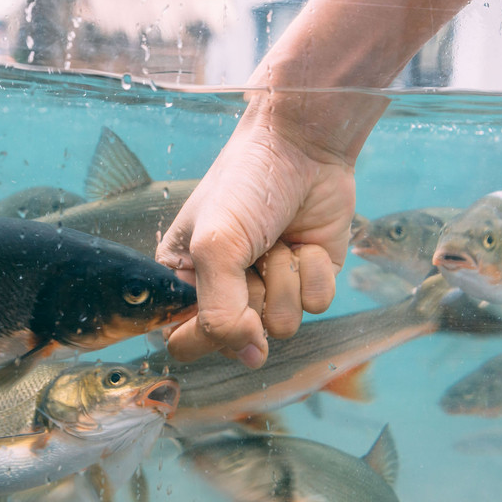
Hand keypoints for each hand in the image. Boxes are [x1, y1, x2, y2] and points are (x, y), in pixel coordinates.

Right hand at [155, 100, 356, 368]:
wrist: (302, 144)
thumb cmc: (245, 185)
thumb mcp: (215, 246)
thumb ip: (219, 312)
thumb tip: (251, 358)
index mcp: (185, 282)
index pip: (184, 342)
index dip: (205, 335)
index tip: (223, 303)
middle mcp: (226, 291)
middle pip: (238, 341)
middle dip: (251, 297)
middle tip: (251, 257)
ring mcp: (269, 288)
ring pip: (282, 326)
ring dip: (285, 279)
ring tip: (278, 240)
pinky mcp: (309, 281)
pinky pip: (317, 305)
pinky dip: (314, 271)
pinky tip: (304, 240)